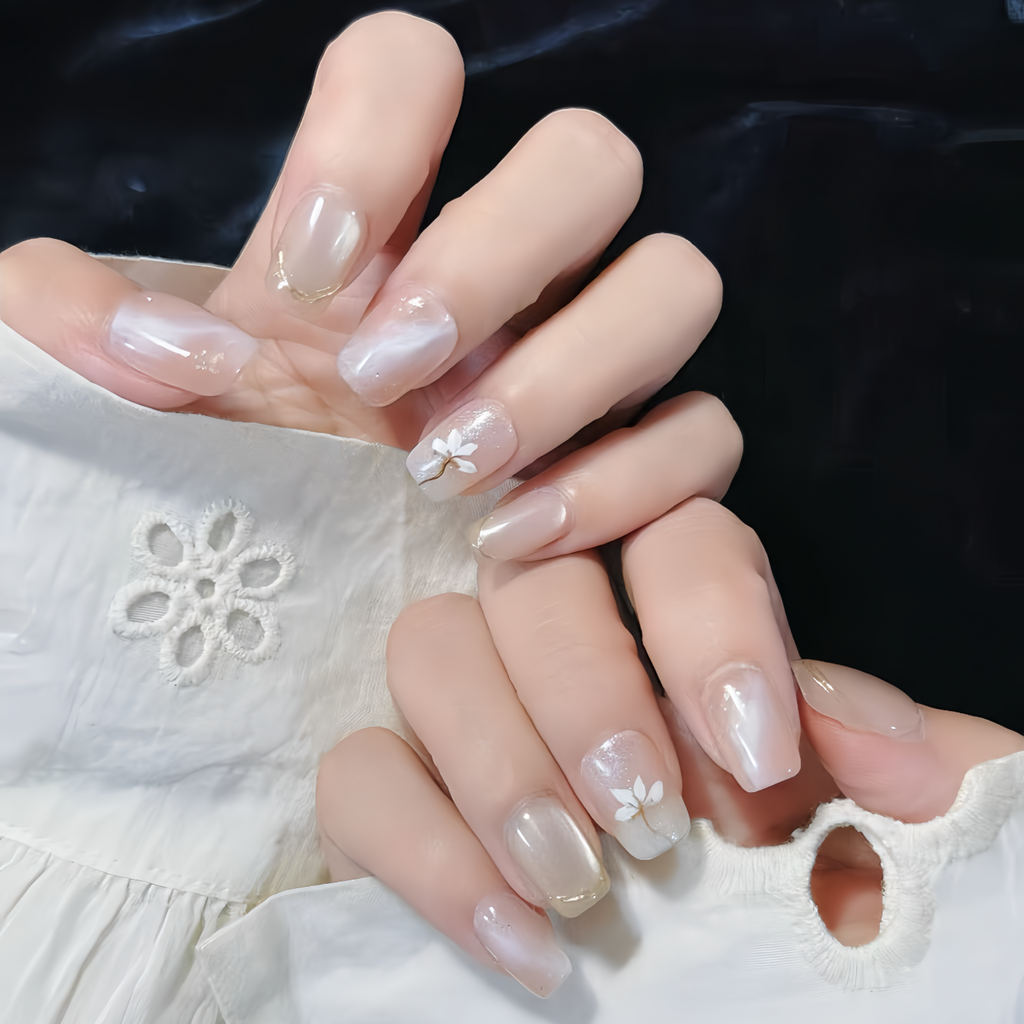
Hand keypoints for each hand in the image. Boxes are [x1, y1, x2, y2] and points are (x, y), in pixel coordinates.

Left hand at [0, 12, 721, 505]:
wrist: (332, 595)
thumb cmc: (250, 486)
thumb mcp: (162, 417)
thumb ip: (92, 338)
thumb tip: (68, 303)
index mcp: (387, 224)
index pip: (414, 71)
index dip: (378, 141)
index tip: (314, 277)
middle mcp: (510, 272)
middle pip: (591, 160)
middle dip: (498, 264)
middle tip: (389, 380)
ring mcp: (597, 361)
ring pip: (675, 284)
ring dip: (574, 375)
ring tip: (452, 470)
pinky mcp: (654, 456)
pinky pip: (705, 433)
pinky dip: (629, 481)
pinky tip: (517, 538)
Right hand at [316, 498, 1023, 995]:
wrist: (704, 1006)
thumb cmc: (801, 932)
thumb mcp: (885, 852)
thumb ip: (899, 774)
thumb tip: (855, 721)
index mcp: (688, 644)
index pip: (677, 536)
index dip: (706, 611)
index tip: (748, 746)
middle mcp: (566, 653)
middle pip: (536, 574)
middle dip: (587, 686)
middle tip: (646, 817)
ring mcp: (462, 715)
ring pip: (429, 642)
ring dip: (502, 757)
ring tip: (577, 876)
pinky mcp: (380, 798)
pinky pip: (356, 772)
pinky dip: (428, 850)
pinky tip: (516, 933)